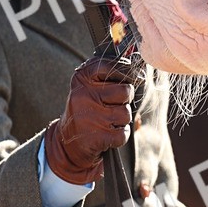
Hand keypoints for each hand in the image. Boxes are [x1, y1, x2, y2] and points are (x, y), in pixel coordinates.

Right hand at [44, 55, 135, 183]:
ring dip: (122, 119)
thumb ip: (107, 74)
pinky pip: (124, 133)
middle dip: (125, 99)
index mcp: (82, 78)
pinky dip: (120, 135)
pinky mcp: (98, 136)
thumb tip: (140, 71)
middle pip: (125, 91)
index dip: (124, 71)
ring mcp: (91, 116)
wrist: (67, 140)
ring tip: (108, 120)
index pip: (111, 66)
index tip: (126, 77)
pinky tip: (109, 133)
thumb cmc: (86, 108)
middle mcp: (85, 94)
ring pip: (126, 113)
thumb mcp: (87, 86)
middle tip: (113, 104)